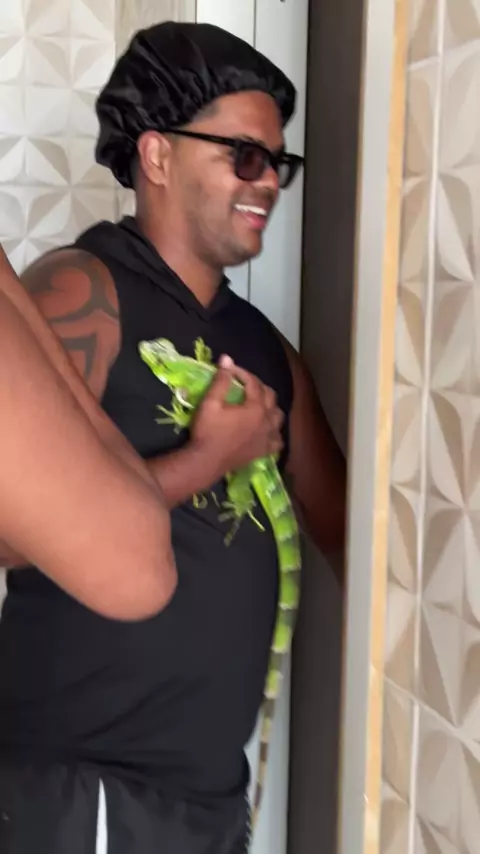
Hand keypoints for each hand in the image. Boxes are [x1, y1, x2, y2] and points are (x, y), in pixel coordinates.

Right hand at [190, 355, 283, 472]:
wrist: (206, 462)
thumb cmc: (208, 431)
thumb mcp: (211, 402)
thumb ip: (222, 380)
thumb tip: (227, 359)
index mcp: (256, 408)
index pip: (254, 383)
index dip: (243, 373)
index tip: (231, 370)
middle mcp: (267, 422)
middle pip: (270, 397)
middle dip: (258, 387)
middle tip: (243, 385)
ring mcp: (268, 438)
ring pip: (278, 417)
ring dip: (270, 407)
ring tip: (258, 405)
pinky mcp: (264, 451)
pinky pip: (278, 440)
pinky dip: (274, 432)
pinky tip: (267, 430)